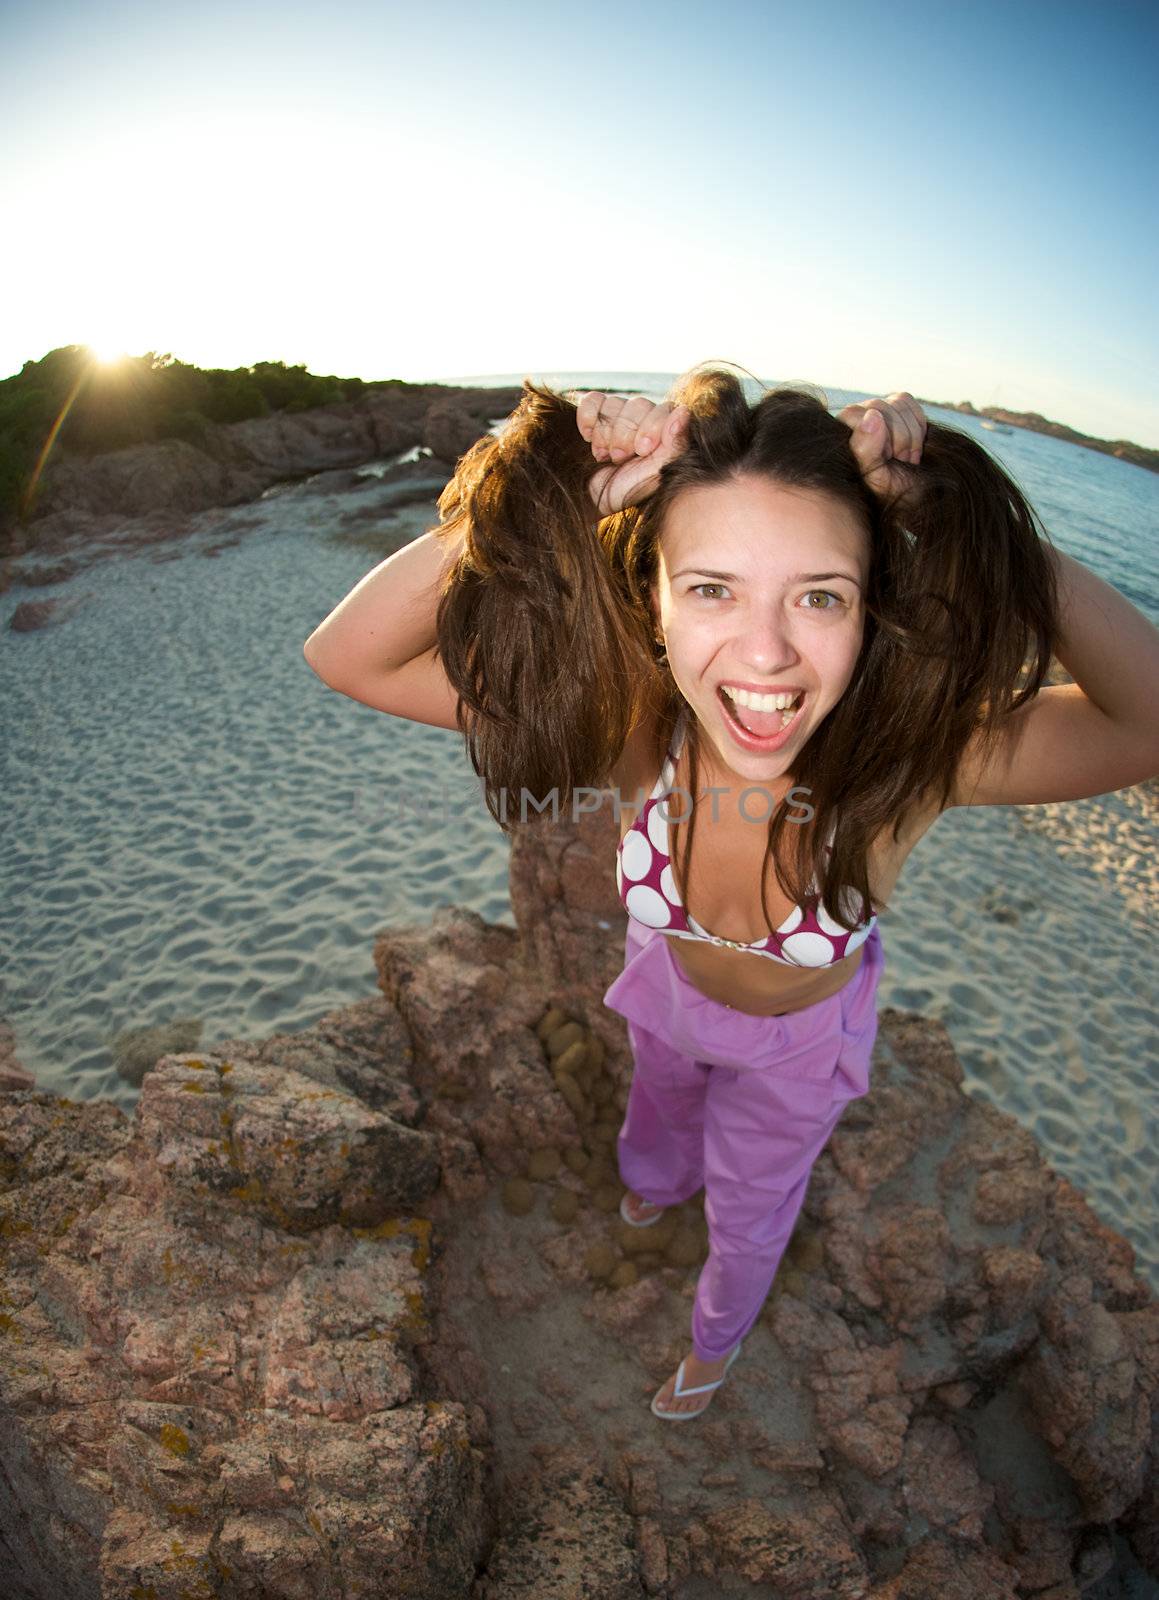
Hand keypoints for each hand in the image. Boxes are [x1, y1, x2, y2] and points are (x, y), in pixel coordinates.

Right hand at [575, 392, 690, 515]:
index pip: (663, 409)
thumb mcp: (655, 473)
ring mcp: (619, 413)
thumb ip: (674, 444)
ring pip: (614, 403)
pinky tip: (588, 437)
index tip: (641, 450)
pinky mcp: (595, 413)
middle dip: (624, 435)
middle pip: (638, 404)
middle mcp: (645, 417)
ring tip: (604, 455)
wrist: (593, 498)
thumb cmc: (629, 489)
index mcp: (665, 430)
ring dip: (605, 433)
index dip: (651, 427)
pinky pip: (591, 400)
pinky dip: (587, 418)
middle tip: (619, 458)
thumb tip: (683, 412)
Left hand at [837, 391, 927, 501]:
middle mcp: (853, 419)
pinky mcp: (892, 407)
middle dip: (899, 438)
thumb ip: (867, 449)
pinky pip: (907, 401)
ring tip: (905, 457)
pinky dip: (917, 424)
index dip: (882, 437)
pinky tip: (911, 444)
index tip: (888, 459)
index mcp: (841, 436)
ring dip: (910, 434)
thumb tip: (873, 415)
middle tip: (899, 461)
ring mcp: (873, 411)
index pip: (858, 414)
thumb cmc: (887, 492)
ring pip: (897, 402)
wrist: (910, 495)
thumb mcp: (875, 477)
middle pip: (880, 406)